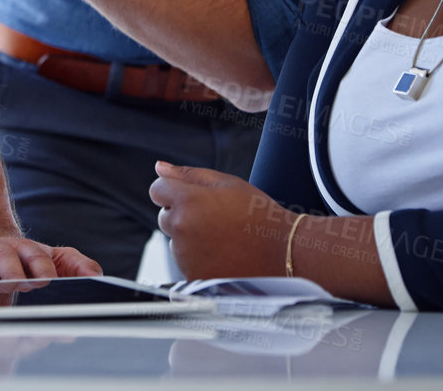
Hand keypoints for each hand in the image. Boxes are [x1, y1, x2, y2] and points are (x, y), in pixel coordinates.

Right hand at [0, 233, 101, 282]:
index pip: (35, 256)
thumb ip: (75, 266)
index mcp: (24, 251)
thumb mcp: (51, 259)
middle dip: (11, 271)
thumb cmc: (20, 262)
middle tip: (19, 284)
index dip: (40, 266)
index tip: (46, 279)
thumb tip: (96, 276)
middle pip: (4, 257)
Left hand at [149, 162, 289, 279]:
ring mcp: (186, 256)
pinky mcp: (193, 276)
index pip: (157, 190)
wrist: (285, 253)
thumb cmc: (258, 215)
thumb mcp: (227, 183)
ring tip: (224, 238)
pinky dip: (199, 259)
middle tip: (216, 219)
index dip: (175, 191)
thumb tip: (160, 167)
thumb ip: (188, 174)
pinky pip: (186, 263)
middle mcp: (181, 229)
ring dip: (190, 238)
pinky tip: (224, 255)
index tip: (194, 197)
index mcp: (186, 201)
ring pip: (176, 242)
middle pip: (165, 216)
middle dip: (183, 215)